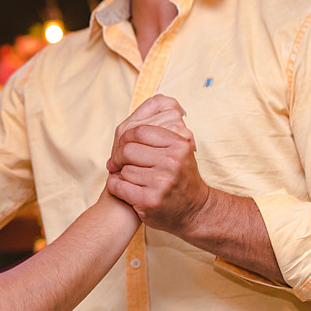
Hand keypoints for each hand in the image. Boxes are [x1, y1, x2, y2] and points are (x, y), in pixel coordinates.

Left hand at [105, 94, 209, 236]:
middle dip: (119, 157)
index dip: (125, 138)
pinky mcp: (150, 201)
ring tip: (128, 178)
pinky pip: (119, 186)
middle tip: (117, 163)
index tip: (123, 146)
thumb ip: (165, 125)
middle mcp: (172, 163)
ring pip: (124, 169)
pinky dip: (115, 186)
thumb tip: (155, 99)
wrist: (195, 210)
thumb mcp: (179, 148)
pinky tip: (122, 187)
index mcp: (179, 145)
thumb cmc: (181, 176)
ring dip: (120, 174)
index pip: (139, 131)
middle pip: (128, 149)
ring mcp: (161, 183)